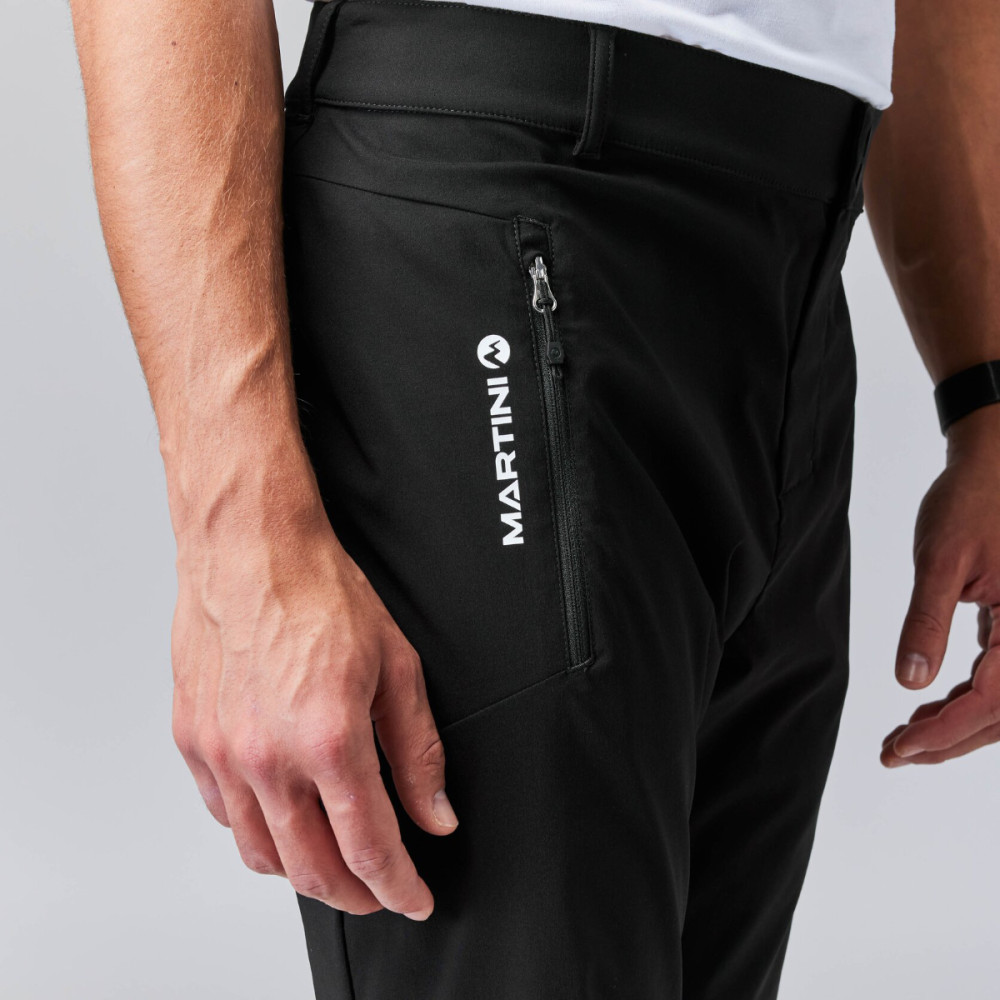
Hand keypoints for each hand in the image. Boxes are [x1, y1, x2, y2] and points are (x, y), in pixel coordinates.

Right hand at [169, 512, 458, 918]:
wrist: (251, 549)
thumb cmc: (320, 593)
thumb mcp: (395, 667)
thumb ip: (418, 751)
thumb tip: (434, 813)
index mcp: (328, 738)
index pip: (369, 848)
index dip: (399, 887)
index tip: (415, 899)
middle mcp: (268, 757)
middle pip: (312, 870)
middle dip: (356, 896)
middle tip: (381, 893)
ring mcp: (223, 754)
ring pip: (263, 855)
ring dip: (305, 874)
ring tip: (336, 865)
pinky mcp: (193, 741)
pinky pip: (226, 816)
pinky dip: (260, 834)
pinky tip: (284, 819)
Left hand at [882, 407, 999, 766]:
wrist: (992, 466)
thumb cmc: (970, 503)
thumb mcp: (940, 560)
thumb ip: (926, 622)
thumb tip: (910, 681)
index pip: (991, 699)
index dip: (946, 732)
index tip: (902, 747)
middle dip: (948, 740)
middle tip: (894, 753)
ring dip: (956, 726)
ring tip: (904, 739)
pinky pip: (999, 678)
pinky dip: (964, 700)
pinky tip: (928, 709)